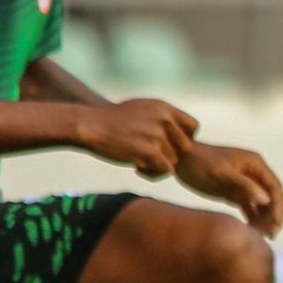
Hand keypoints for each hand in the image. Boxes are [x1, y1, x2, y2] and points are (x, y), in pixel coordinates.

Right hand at [82, 98, 196, 179]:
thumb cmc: (112, 120)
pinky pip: (165, 171)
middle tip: (152, 158)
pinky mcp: (150, 151)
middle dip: (171, 155)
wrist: (89, 125)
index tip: (170, 145)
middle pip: (186, 147)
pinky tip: (136, 168)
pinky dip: (153, 174)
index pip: (193, 126)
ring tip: (140, 163)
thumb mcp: (141, 109)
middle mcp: (164, 119)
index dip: (185, 139)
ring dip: (159, 166)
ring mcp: (157, 135)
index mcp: (164, 108)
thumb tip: (180, 130)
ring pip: (174, 161)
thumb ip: (161, 117)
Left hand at [176, 142, 282, 236]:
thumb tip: (266, 200)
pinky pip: (249, 207)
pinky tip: (250, 231)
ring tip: (260, 237)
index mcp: (255, 165)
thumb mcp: (221, 174)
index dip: (278, 207)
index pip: (275, 188)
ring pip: (262, 205)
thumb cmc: (199, 162)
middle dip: (272, 216)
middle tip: (270, 235)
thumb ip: (244, 186)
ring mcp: (245, 183)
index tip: (275, 225)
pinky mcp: (234, 192)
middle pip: (271, 198)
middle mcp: (254, 173)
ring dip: (263, 220)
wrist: (179, 159)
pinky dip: (252, 219)